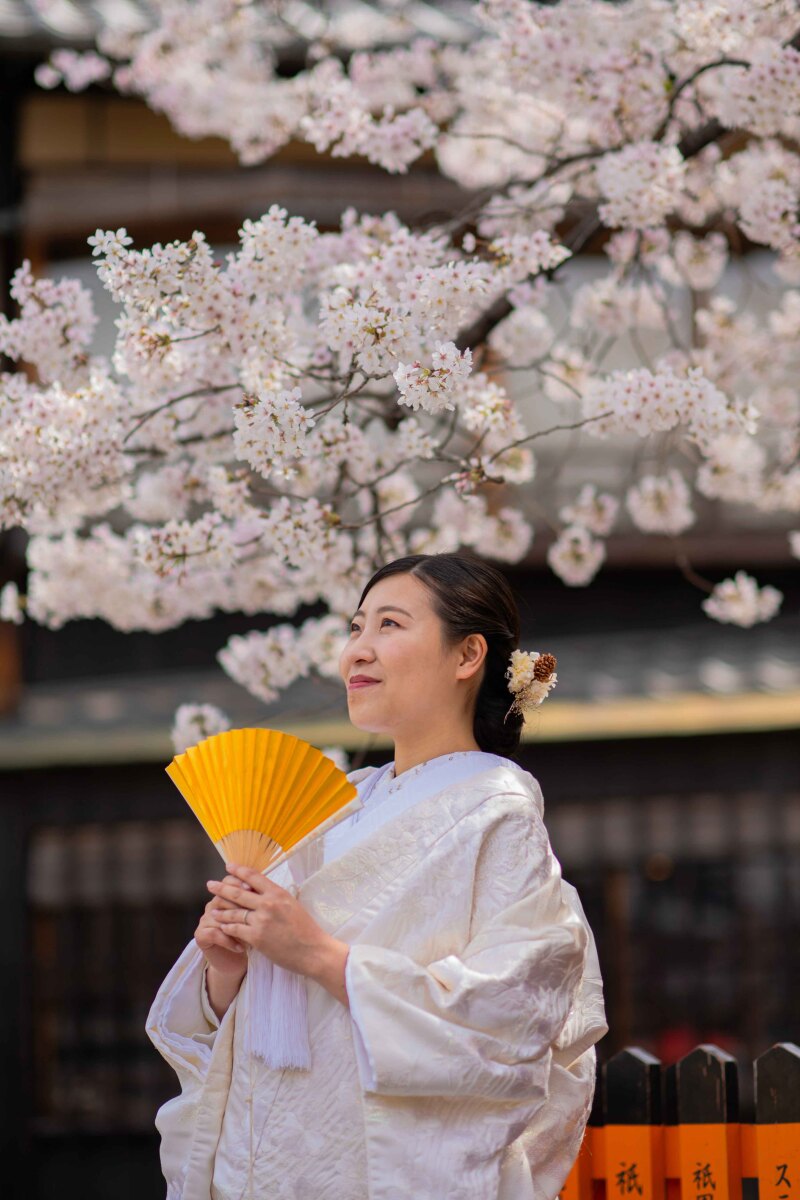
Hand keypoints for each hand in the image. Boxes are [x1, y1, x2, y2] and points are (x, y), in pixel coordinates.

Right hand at [194, 872, 251, 978]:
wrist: (237, 962)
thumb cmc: (251, 937)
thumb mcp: (258, 918)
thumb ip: (259, 902)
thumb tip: (271, 889)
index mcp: (226, 896)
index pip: (230, 881)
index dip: (239, 882)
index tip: (252, 888)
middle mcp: (213, 905)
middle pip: (221, 895)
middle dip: (236, 901)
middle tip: (250, 907)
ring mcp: (205, 919)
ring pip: (217, 915)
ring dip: (234, 924)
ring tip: (249, 933)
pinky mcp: (201, 935)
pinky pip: (214, 933)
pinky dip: (228, 940)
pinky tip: (241, 948)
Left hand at [206, 862, 333, 978]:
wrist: (313, 950)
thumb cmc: (306, 929)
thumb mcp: (293, 904)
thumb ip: (276, 897)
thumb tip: (263, 890)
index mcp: (278, 893)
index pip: (253, 876)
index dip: (238, 870)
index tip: (228, 866)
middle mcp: (268, 903)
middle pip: (238, 892)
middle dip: (221, 888)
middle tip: (210, 884)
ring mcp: (261, 920)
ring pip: (234, 912)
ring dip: (221, 910)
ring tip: (213, 908)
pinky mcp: (256, 937)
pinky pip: (236, 929)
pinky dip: (227, 927)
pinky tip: (221, 926)